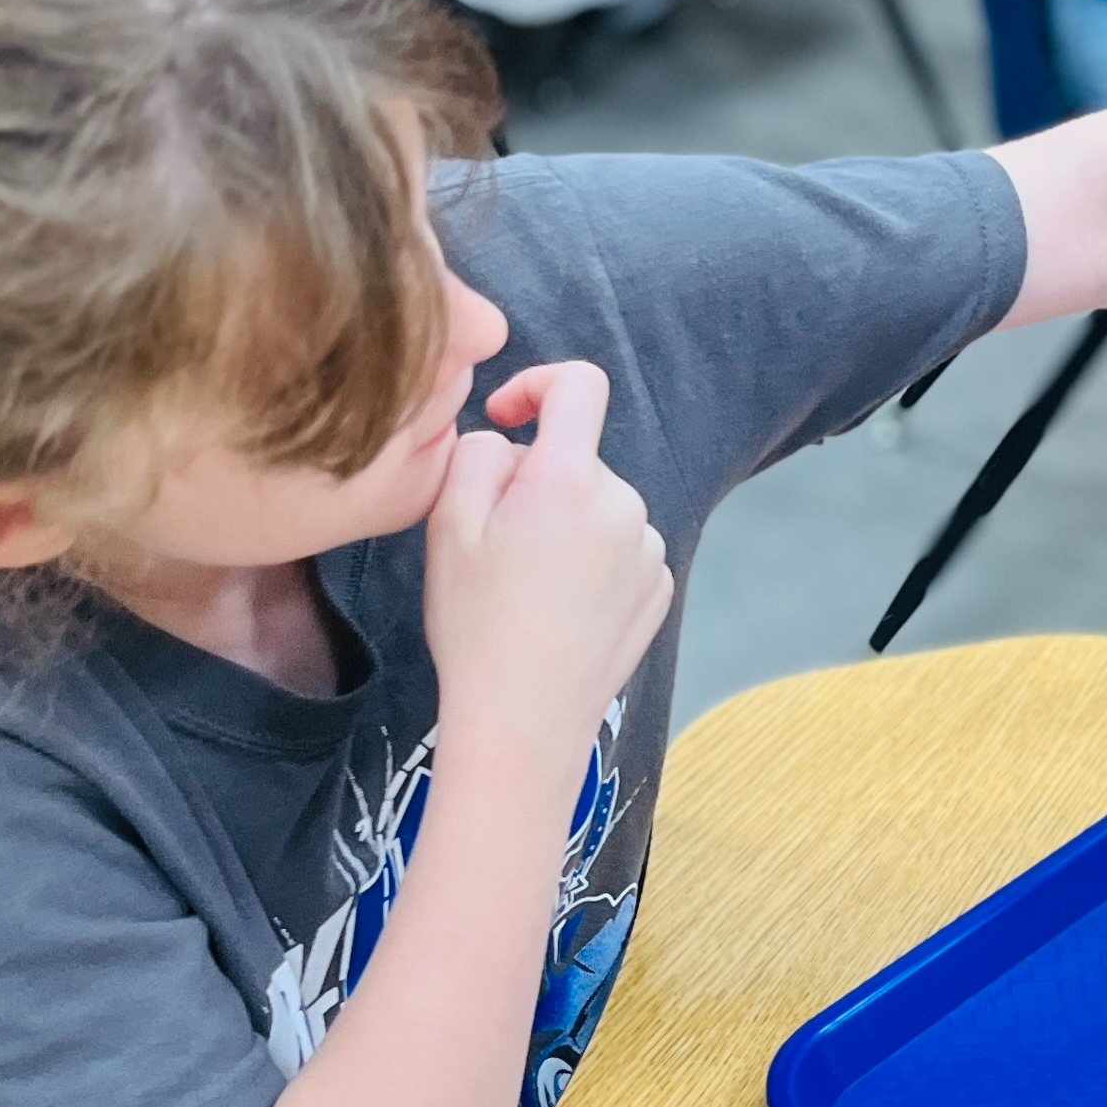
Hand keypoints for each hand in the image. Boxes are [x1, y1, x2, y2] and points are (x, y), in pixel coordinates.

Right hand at [424, 362, 670, 789]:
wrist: (522, 721)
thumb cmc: (476, 625)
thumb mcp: (448, 525)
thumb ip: (476, 453)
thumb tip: (510, 440)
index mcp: (569, 480)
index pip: (580, 384)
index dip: (536, 384)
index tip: (506, 417)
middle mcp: (624, 506)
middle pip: (578, 459)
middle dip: (537, 481)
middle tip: (495, 542)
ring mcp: (648, 550)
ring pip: (598, 507)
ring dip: (566, 524)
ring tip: (528, 586)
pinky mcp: (658, 588)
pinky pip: (620, 549)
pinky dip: (591, 562)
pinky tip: (559, 608)